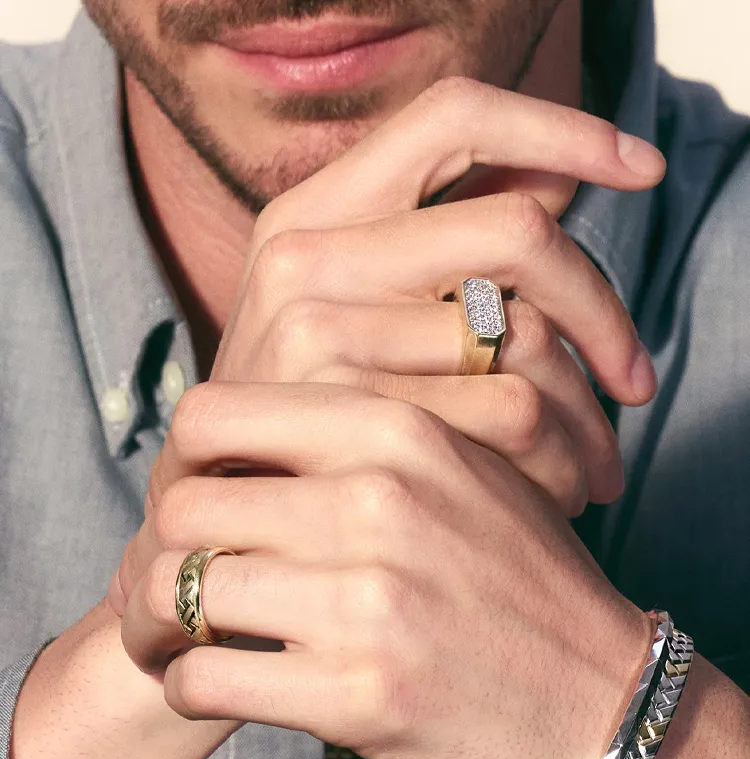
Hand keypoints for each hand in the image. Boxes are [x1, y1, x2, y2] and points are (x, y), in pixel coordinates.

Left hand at [119, 381, 652, 758]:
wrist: (601, 707)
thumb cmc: (520, 588)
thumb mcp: (462, 475)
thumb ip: (359, 442)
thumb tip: (233, 442)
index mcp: (397, 429)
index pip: (215, 412)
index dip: (181, 462)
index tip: (195, 505)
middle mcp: (379, 499)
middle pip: (182, 505)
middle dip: (156, 552)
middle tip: (166, 586)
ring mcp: (370, 598)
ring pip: (176, 590)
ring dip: (158, 626)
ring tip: (174, 641)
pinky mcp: (361, 695)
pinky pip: (205, 678)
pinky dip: (188, 685)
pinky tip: (213, 684)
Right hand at [212, 78, 664, 514]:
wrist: (202, 507)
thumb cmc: (299, 415)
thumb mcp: (343, 315)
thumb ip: (438, 246)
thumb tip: (560, 184)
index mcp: (314, 209)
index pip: (456, 117)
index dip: (560, 127)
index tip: (640, 168)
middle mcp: (305, 253)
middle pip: (517, 232)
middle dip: (604, 311)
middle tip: (636, 385)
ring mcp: (314, 330)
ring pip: (523, 335)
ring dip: (586, 409)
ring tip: (598, 466)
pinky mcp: (341, 414)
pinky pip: (505, 410)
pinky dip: (557, 453)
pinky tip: (557, 490)